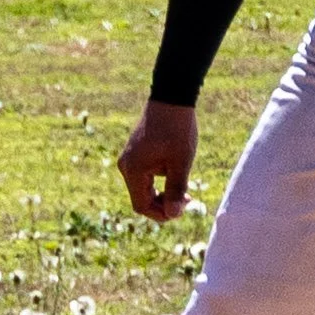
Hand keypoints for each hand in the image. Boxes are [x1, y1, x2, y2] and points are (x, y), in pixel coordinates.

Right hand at [118, 99, 198, 221]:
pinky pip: (144, 177)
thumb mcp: (181, 162)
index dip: (161, 214)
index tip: (183, 208)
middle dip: (164, 204)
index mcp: (133, 170)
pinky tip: (176, 173)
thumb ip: (176, 189)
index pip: (141, 206)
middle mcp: (126, 166)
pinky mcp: (136, 154)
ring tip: (185, 187)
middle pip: (141, 199)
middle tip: (188, 199)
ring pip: (144, 188)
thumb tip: (173, 215)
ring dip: (163, 193)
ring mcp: (130, 159)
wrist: (172, 98)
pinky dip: (159, 181)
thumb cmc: (177, 129)